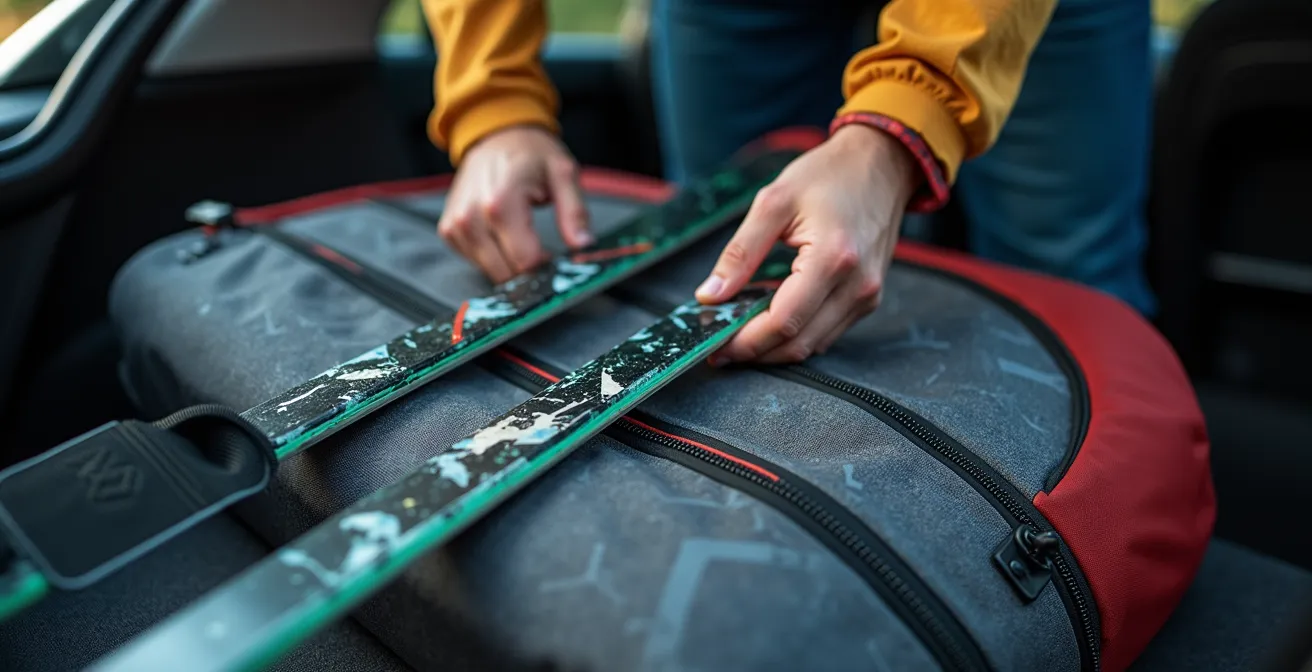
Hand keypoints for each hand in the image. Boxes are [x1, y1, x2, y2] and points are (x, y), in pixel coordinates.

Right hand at [438, 126, 591, 282]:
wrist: (496, 136)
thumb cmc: (531, 154)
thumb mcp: (563, 174)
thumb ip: (574, 212)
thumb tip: (584, 245)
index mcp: (501, 202)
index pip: (525, 260)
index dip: (544, 265)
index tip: (553, 256)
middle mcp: (472, 216)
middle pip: (505, 272)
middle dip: (528, 269)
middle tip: (540, 250)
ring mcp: (456, 225)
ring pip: (489, 271)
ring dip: (509, 264)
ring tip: (521, 238)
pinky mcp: (448, 230)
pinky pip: (473, 261)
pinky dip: (491, 257)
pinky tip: (501, 236)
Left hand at [695, 124, 920, 364]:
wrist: (881, 164)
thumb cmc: (830, 175)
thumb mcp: (773, 202)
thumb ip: (740, 253)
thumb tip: (711, 294)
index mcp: (832, 258)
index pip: (783, 321)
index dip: (745, 341)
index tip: (715, 345)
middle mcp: (857, 285)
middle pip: (798, 343)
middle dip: (755, 352)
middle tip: (720, 347)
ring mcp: (867, 295)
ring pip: (813, 345)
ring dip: (774, 348)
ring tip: (739, 334)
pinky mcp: (868, 298)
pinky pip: (826, 331)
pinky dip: (796, 334)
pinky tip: (769, 319)